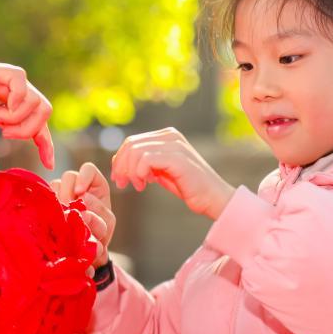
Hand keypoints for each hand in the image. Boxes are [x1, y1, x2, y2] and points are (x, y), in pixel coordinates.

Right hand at [0, 52, 54, 168]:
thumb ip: (6, 123)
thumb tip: (24, 134)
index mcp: (15, 100)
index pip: (41, 121)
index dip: (47, 144)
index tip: (48, 164)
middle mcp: (17, 88)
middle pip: (45, 110)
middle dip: (28, 130)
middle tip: (4, 134)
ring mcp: (9, 78)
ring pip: (37, 101)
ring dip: (16, 118)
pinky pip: (21, 83)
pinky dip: (15, 102)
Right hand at [51, 162, 114, 268]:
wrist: (85, 253)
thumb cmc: (99, 235)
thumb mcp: (105, 226)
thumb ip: (99, 218)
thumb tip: (84, 208)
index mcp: (95, 187)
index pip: (88, 170)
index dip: (84, 177)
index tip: (80, 193)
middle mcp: (77, 186)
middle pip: (68, 176)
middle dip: (68, 193)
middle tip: (69, 210)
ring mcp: (61, 195)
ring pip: (54, 185)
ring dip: (58, 200)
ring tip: (62, 217)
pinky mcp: (48, 204)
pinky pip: (42, 197)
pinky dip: (46, 205)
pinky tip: (50, 217)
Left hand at [110, 127, 235, 219]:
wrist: (213, 198)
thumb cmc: (188, 186)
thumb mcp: (161, 171)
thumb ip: (145, 163)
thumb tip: (121, 162)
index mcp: (166, 136)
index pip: (132, 141)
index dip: (120, 160)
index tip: (119, 178)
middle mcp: (170, 136)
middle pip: (131, 144)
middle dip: (121, 166)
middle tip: (122, 183)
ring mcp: (175, 145)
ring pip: (136, 151)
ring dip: (130, 171)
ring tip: (138, 186)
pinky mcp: (177, 157)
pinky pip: (146, 159)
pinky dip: (139, 173)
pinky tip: (146, 184)